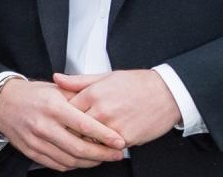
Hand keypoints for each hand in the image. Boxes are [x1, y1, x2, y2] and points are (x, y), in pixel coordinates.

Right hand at [0, 78, 125, 170]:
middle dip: (102, 154)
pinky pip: (57, 165)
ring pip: (69, 159)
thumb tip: (102, 106)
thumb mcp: (56, 88)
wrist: (4, 103)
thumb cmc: (33, 95)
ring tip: (102, 158)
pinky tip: (82, 160)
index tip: (119, 141)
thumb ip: (78, 96)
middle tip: (117, 154)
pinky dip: (73, 165)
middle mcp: (44, 125)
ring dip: (90, 162)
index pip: (83, 125)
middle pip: (78, 147)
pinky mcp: (31, 152)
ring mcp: (36, 141)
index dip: (104, 135)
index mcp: (53, 106)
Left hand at [53, 70, 180, 147]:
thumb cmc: (136, 84)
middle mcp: (101, 110)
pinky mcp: (126, 139)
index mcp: (93, 93)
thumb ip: (78, 80)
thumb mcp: (105, 76)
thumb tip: (57, 78)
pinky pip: (107, 147)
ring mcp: (113, 126)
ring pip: (90, 140)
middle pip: (75, 128)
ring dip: (88, 140)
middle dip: (72, 130)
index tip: (63, 117)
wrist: (166, 94)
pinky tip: (105, 141)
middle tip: (71, 130)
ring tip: (89, 136)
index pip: (67, 110)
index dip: (64, 115)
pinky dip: (104, 146)